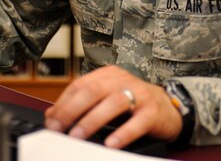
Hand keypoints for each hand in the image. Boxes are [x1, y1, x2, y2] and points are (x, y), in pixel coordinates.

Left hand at [44, 65, 182, 148]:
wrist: (169, 107)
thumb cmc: (133, 104)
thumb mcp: (107, 99)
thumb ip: (83, 104)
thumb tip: (52, 115)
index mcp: (109, 75)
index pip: (81, 85)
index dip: (64, 103)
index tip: (51, 122)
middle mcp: (123, 80)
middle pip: (93, 90)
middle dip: (72, 110)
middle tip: (59, 129)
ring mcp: (139, 94)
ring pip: (113, 102)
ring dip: (93, 120)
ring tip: (78, 136)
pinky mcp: (152, 112)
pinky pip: (137, 121)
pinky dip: (123, 133)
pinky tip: (111, 144)